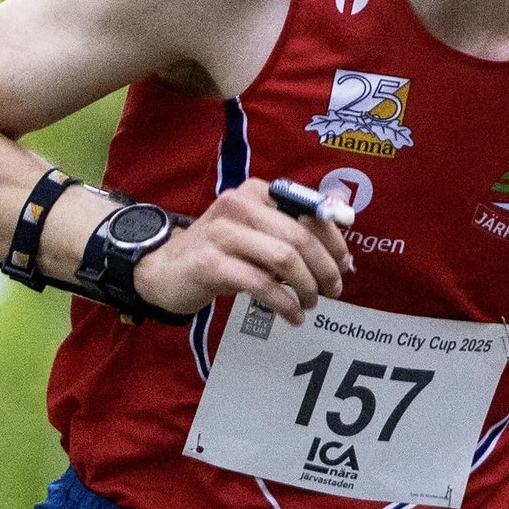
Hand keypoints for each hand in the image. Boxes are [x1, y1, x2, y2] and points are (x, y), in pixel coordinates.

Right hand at [134, 175, 352, 322]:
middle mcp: (239, 205)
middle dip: (325, 267)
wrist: (163, 268)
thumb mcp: (256, 234)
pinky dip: (284, 303)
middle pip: (299, 236)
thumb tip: (344, 257)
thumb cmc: (220, 252)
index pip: (309, 210)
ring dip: (306, 286)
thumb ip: (294, 235)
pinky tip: (292, 316)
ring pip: (283, 258)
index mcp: (256, 192)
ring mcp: (222, 233)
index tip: (345, 264)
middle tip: (334, 291)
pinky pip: (260, 284)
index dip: (334, 240)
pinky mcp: (210, 264)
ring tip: (312, 304)